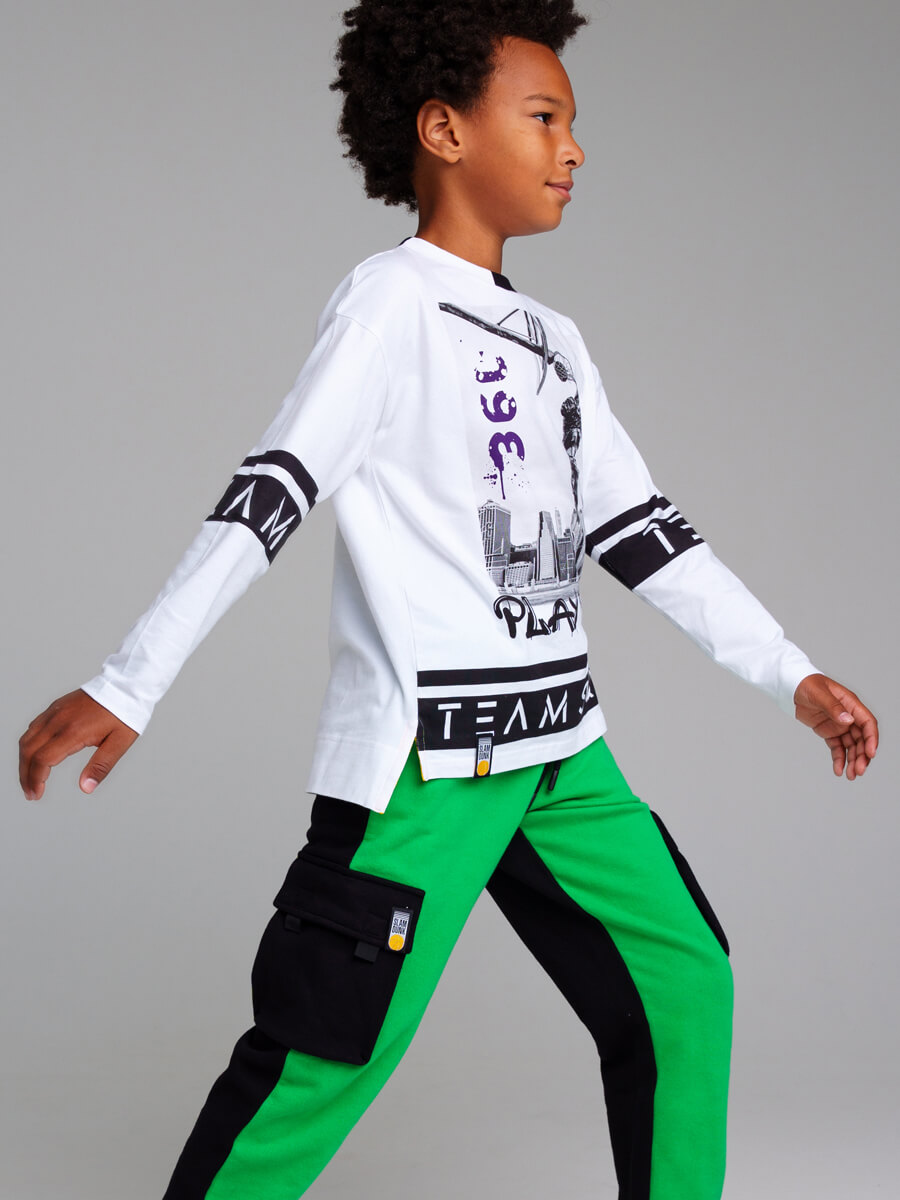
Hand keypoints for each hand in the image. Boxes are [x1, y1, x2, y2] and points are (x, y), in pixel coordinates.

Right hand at [19, 690, 138, 800]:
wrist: (126, 684)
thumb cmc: (125, 713)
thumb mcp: (120, 743)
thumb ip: (101, 766)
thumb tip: (86, 788)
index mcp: (73, 731)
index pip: (43, 759)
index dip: (35, 779)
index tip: (36, 794)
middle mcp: (58, 720)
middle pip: (28, 751)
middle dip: (25, 775)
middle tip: (30, 793)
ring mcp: (55, 711)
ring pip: (27, 738)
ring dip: (24, 760)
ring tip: (30, 778)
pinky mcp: (56, 706)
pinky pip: (34, 727)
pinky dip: (29, 744)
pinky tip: (35, 755)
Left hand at [792, 673, 877, 780]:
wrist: (790, 687)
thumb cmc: (806, 684)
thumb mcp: (819, 694)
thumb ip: (833, 707)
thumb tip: (848, 720)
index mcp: (851, 704)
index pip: (867, 723)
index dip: (871, 739)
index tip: (870, 754)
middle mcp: (849, 715)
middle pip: (862, 738)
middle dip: (862, 755)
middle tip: (858, 771)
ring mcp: (839, 724)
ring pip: (851, 745)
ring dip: (852, 760)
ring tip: (850, 776)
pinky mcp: (829, 731)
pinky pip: (837, 747)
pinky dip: (839, 759)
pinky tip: (838, 770)